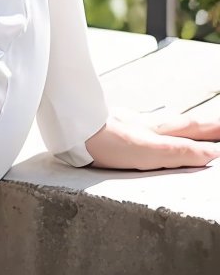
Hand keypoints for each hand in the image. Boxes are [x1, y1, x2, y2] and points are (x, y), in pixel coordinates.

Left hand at [84, 108, 219, 170]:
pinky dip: (155, 125)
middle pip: (181, 123)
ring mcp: (129, 123)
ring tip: (190, 125)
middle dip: (203, 125)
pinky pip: (142, 124)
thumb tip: (212, 152)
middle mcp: (146, 124)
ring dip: (180, 124)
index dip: (213, 132)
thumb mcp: (151, 151)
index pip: (193, 130)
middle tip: (218, 125)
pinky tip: (146, 127)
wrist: (70, 126)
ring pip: (162, 122)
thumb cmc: (107, 141)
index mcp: (158, 131)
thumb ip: (181, 152)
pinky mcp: (111, 126)